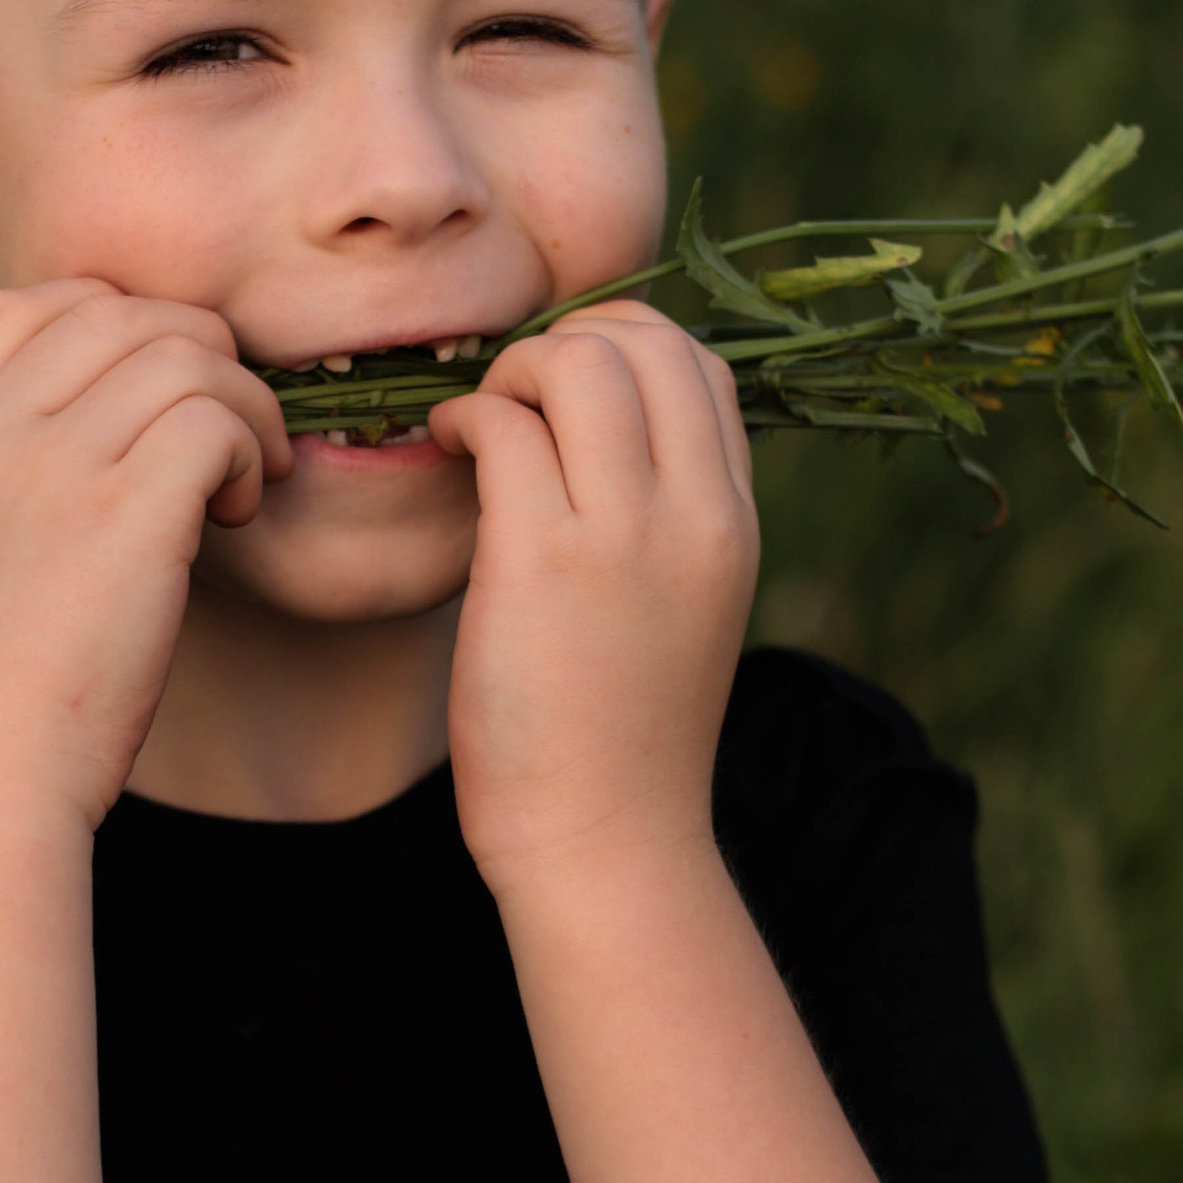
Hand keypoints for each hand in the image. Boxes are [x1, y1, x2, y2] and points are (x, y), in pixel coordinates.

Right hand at [0, 279, 291, 828]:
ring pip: (187, 357)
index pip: (31, 302)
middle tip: (221, 440)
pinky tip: (234, 516)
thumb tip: (114, 421)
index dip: (116, 324)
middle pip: (126, 314)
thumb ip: (19, 474)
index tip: (153, 398)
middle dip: (200, 361)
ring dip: (241, 409)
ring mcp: (57, 464)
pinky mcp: (127, 512)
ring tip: (240, 484)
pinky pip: (218, 419)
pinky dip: (251, 454)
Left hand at [431, 303, 757, 897]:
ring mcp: (623, 536)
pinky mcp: (540, 565)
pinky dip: (465, 417)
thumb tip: (606, 431)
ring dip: (513, 371)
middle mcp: (695, 514)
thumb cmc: (624, 733)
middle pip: (645, 343)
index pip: (701, 367)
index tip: (566, 394)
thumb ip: (669, 516)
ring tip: (484, 424)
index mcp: (734, 521)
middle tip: (516, 399)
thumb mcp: (685, 607)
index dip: (624, 348)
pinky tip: (448, 450)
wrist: (606, 840)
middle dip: (565, 342)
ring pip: (576, 363)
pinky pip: (502, 427)